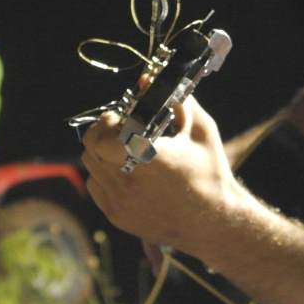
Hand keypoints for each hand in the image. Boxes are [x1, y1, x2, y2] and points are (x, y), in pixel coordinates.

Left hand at [79, 95, 240, 259]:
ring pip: (90, 165)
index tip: (119, 117)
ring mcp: (121, 203)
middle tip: (120, 129)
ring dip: (102, 153)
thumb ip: (177, 101)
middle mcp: (130, 182)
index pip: (101, 138)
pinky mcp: (117, 217)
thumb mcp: (201, 131)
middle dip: (102, 133)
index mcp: (149, 158)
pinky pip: (95, 186)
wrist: (214, 223)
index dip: (106, 123)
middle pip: (90, 147)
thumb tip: (148, 80)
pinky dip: (104, 174)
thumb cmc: (210, 173)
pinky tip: (127, 171)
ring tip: (125, 150)